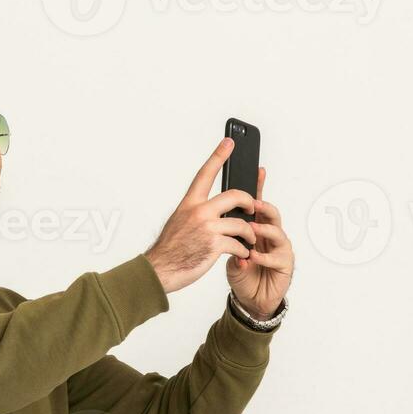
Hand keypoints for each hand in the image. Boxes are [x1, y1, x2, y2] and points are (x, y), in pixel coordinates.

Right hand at [144, 138, 256, 294]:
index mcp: (189, 204)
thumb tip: (219, 212)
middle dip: (249, 202)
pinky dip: (243, 251)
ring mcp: (207, 228)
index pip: (205, 174)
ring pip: (241, 224)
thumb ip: (197, 213)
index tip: (229, 142)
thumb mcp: (179, 223)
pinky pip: (238, 244)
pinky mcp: (214, 245)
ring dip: (250, 234)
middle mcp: (198, 212)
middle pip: (235, 195)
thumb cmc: (170, 250)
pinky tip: (240, 254)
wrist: (160, 271)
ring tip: (250, 240)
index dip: (219, 156)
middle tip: (252, 209)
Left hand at [226, 166, 293, 319]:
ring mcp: (279, 250)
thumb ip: (228, 238)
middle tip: (252, 204)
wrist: (250, 301)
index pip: (257, 205)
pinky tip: (252, 256)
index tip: (257, 171)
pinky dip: (263, 257)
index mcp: (257, 229)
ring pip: (277, 233)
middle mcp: (270, 236)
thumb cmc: (242, 275)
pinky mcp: (284, 266)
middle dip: (263, 207)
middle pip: (271, 214)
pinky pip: (276, 258)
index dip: (258, 188)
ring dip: (264, 229)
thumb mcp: (230, 252)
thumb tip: (220, 222)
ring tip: (253, 229)